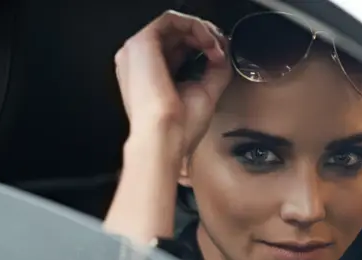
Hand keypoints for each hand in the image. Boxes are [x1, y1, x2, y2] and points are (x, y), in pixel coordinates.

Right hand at [114, 10, 231, 160]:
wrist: (164, 138)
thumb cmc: (179, 128)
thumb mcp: (204, 93)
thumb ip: (214, 70)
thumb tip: (224, 53)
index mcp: (150, 75)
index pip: (177, 49)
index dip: (202, 46)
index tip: (220, 56)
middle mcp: (140, 61)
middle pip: (175, 35)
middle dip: (204, 37)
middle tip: (221, 50)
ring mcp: (138, 51)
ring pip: (173, 24)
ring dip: (201, 31)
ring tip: (216, 48)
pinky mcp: (142, 43)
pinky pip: (170, 20)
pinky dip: (194, 26)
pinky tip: (207, 42)